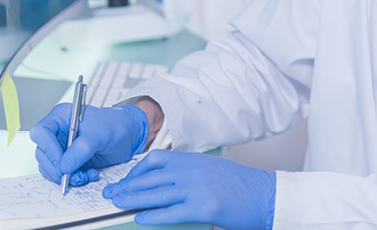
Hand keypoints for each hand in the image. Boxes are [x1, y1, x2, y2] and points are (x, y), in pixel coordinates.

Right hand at [31, 103, 148, 186]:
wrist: (128, 134)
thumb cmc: (115, 125)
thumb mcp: (100, 134)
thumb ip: (81, 149)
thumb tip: (64, 166)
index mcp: (62, 117)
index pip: (41, 133)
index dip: (48, 150)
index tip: (62, 164)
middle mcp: (58, 132)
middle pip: (43, 154)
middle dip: (58, 168)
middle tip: (74, 175)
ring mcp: (62, 147)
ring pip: (51, 167)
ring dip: (67, 176)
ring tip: (86, 174)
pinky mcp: (69, 160)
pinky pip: (62, 174)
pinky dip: (73, 178)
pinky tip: (88, 174)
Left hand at [103, 150, 275, 229]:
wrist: (266, 195)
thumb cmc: (241, 185)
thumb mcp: (212, 170)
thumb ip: (190, 174)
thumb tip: (166, 185)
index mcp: (194, 160)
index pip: (156, 160)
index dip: (136, 171)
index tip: (125, 181)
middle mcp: (193, 171)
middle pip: (151, 178)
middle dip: (127, 186)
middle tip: (110, 194)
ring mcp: (198, 188)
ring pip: (157, 194)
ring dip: (132, 199)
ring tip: (116, 205)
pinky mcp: (204, 207)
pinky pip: (172, 212)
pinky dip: (153, 215)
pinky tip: (140, 218)